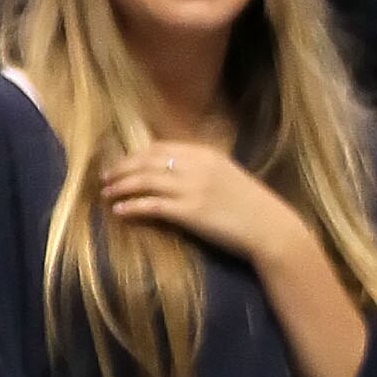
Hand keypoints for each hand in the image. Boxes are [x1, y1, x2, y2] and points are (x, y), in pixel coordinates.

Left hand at [99, 140, 282, 265]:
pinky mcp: (190, 212)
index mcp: (204, 153)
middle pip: (146, 161)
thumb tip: (172, 170)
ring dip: (120, 186)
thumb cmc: (251, 206)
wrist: (271, 229)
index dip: (135, 155)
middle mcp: (195, 166)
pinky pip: (152, 206)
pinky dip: (131, 207)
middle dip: (121, 168)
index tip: (121, 162)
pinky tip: (119, 211)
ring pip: (144, 181)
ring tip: (105, 193)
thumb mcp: (226, 175)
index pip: (159, 147)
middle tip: (104, 177)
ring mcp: (192, 188)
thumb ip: (200, 168)